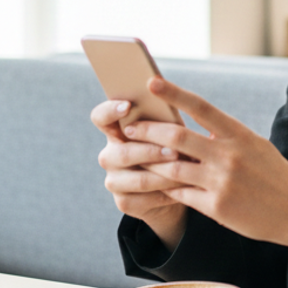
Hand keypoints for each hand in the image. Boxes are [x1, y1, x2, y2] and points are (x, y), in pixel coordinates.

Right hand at [91, 98, 188, 248]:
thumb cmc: (172, 146)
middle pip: (122, 153)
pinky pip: (146, 199)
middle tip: (174, 151)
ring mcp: (114, 180)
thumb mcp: (169, 129)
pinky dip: (167, 193)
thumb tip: (164, 85)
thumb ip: (163, 114)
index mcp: (116, 131)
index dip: (110, 110)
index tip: (128, 105)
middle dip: (150, 152)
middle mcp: (110, 156)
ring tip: (186, 171)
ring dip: (164, 175)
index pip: (101, 117)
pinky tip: (183, 188)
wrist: (175, 186)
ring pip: (138, 180)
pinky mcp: (124, 202)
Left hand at [121, 77, 287, 254]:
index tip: (151, 82)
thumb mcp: (254, 145)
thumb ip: (225, 136)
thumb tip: (191, 127)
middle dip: (148, 131)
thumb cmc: (273, 173)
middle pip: (177, 138)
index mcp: (239, 134)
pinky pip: (181, 195)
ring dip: (150, 162)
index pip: (201, 107)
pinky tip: (156, 184)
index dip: (174, 93)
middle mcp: (229, 155)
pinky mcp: (217, 207)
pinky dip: (166, 188)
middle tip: (130, 127)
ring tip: (135, 157)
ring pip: (172, 169)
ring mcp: (222, 182)